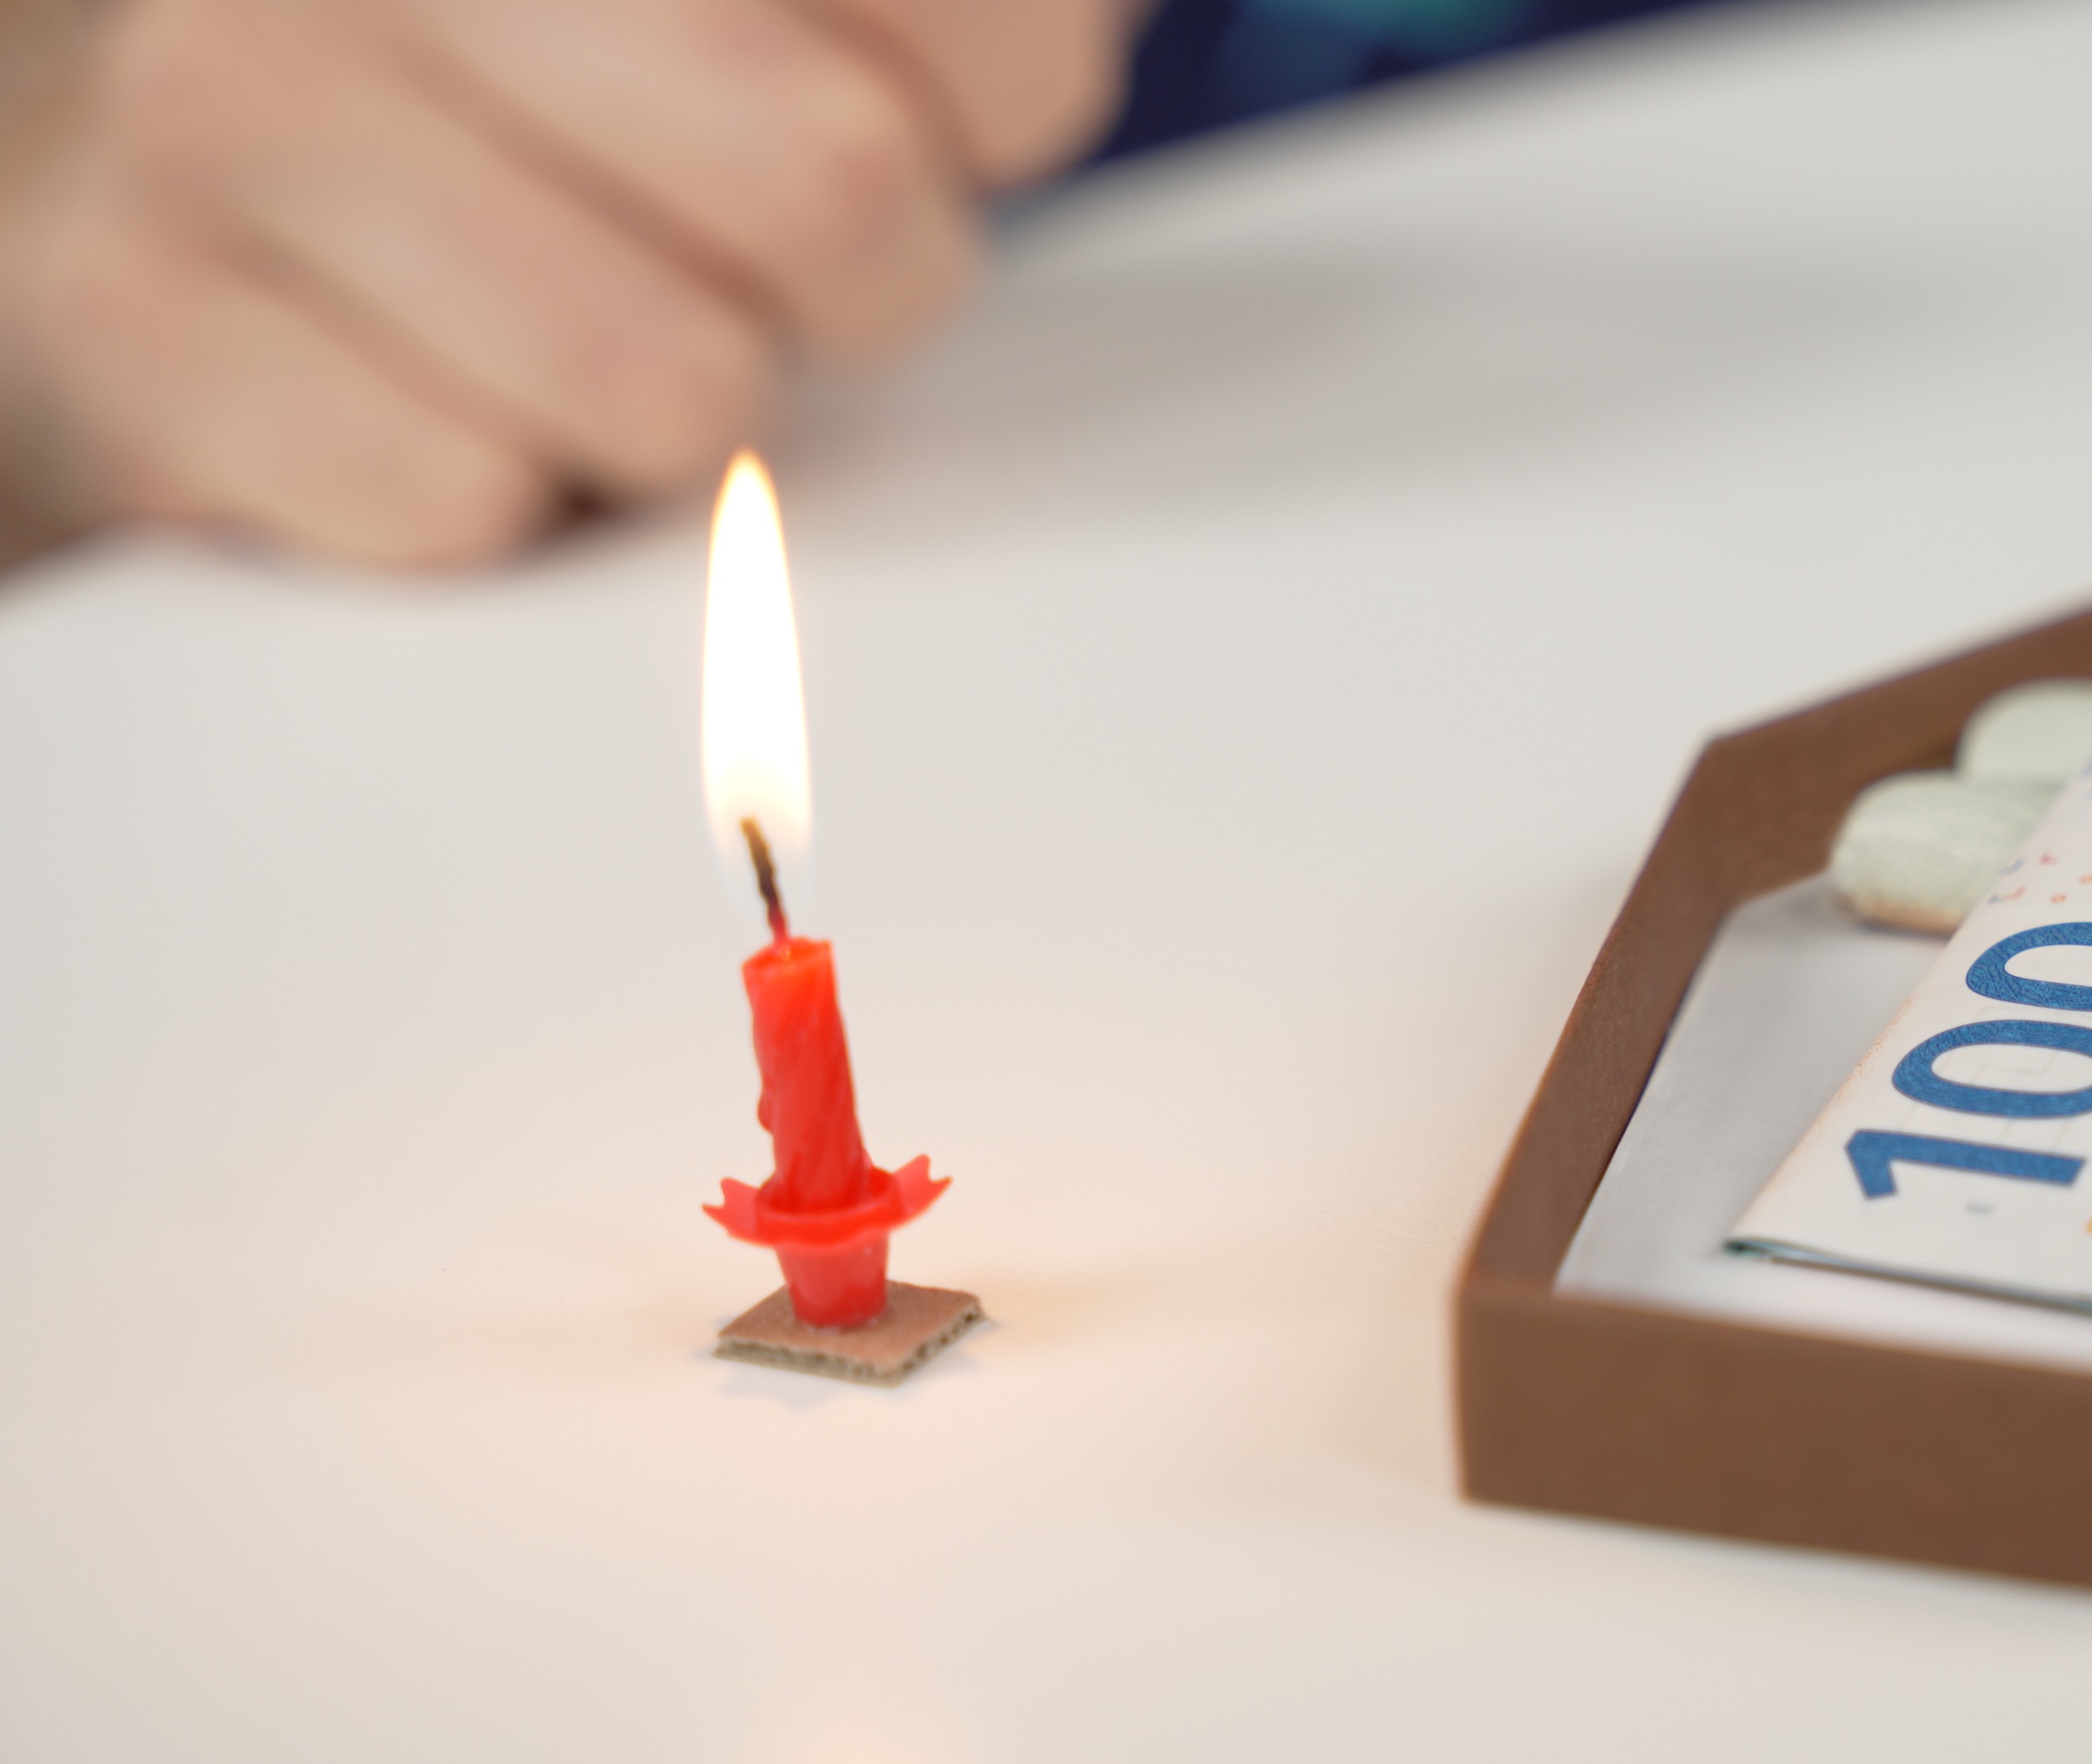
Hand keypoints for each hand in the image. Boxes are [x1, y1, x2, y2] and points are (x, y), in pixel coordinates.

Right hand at [3, 0, 1133, 565]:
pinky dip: (489, 502)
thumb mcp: (713, 16)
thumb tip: (1068, 52)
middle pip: (832, 183)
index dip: (1004, 110)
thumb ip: (940, 33)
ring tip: (586, 334)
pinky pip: (466, 503)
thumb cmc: (506, 107)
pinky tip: (439, 402)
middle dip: (862, 281)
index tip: (935, 124)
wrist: (140, 182)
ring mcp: (240, 106)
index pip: (993, 30)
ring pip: (664, 383)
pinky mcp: (139, 318)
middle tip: (776, 267)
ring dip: (669, 416)